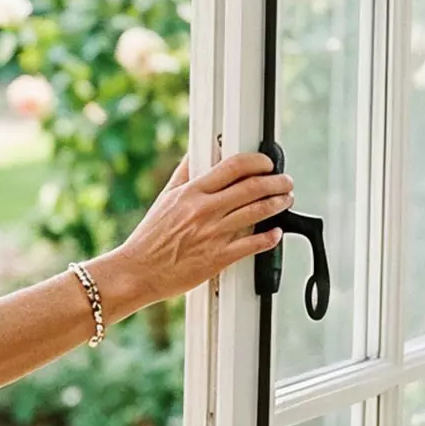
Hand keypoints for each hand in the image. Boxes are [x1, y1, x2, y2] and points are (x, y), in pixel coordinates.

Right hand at [92, 152, 292, 313]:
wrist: (138, 271)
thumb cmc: (149, 237)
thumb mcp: (164, 199)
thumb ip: (184, 175)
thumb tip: (197, 154)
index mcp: (191, 193)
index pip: (233, 167)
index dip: (258, 161)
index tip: (267, 163)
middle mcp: (204, 211)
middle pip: (253, 188)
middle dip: (277, 182)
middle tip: (285, 182)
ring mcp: (213, 234)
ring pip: (258, 212)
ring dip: (279, 204)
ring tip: (286, 200)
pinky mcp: (218, 258)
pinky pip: (253, 245)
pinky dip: (270, 237)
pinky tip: (276, 232)